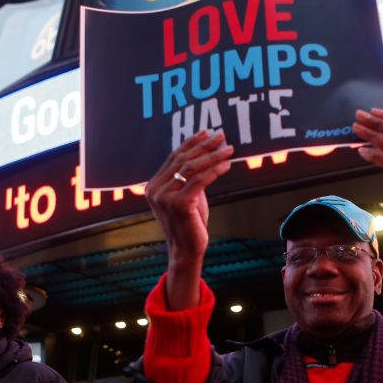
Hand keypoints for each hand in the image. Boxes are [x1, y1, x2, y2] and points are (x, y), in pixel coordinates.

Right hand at [145, 131, 233, 308]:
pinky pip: (200, 181)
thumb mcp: (187, 196)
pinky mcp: (178, 204)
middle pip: (183, 159)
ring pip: (192, 168)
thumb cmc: (189, 224)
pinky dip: (215, 170)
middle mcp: (155, 189)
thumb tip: (205, 154)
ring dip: (213, 156)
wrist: (185, 250)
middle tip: (221, 136)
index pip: (174, 157)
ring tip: (229, 149)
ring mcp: (164, 197)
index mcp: (153, 185)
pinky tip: (226, 165)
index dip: (191, 143)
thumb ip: (189, 178)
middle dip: (204, 146)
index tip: (207, 132)